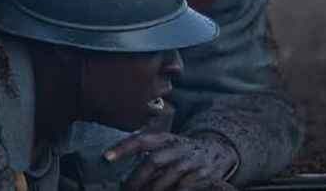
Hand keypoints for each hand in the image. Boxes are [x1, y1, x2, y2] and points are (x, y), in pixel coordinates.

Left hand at [104, 132, 237, 190]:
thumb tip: (117, 163)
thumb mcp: (168, 145)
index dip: (123, 147)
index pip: (141, 140)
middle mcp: (177, 148)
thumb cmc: (183, 151)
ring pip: (165, 180)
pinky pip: (182, 190)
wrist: (218, 152)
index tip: (106, 157)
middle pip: (151, 162)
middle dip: (135, 180)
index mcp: (166, 139)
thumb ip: (148, 152)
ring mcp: (190, 163)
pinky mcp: (203, 177)